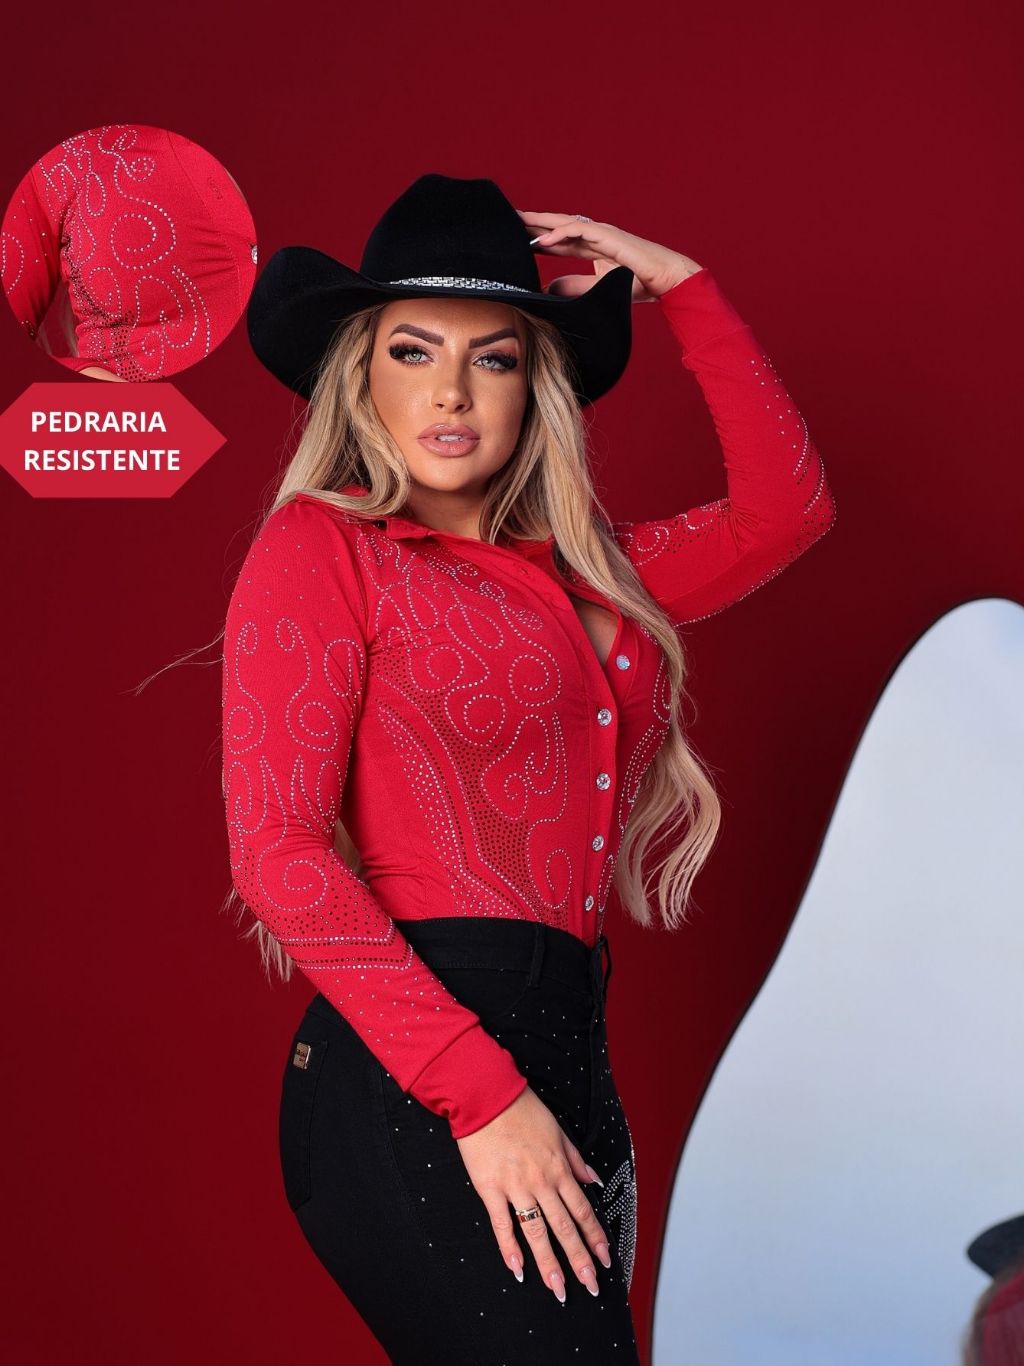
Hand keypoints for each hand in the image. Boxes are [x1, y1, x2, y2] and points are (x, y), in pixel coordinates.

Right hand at [455, 1084, 611, 1300]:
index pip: (583, 1211)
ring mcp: (516, 1187)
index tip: (605, 1259)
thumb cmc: (522, 1109)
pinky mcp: (490, 1188)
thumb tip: (594, 1180)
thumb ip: (575, 1159)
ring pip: (537, 1232)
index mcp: (559, 1169)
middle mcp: (542, 1182)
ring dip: (549, 1263)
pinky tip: (518, 1269)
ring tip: (558, 1289)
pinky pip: (502, 1224)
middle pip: (565, 1228)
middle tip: (589, 1285)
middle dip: (579, 1260)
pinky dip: (509, 1248)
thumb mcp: (558, 1130)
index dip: (596, 1237)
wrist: (487, 1096)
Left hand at [515, 208, 702, 301]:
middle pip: (556, 226)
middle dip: (532, 223)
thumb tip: (548, 289)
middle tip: (507, 220)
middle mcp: (594, 235)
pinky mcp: (609, 236)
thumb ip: (574, 286)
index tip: (515, 239)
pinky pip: (580, 230)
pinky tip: (542, 239)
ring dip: (540, 222)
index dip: (537, 237)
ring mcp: (602, 233)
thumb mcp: (596, 288)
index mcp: (592, 246)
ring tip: (517, 222)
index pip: (559, 238)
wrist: (665, 280)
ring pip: (564, 223)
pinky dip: (560, 233)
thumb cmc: (638, 283)